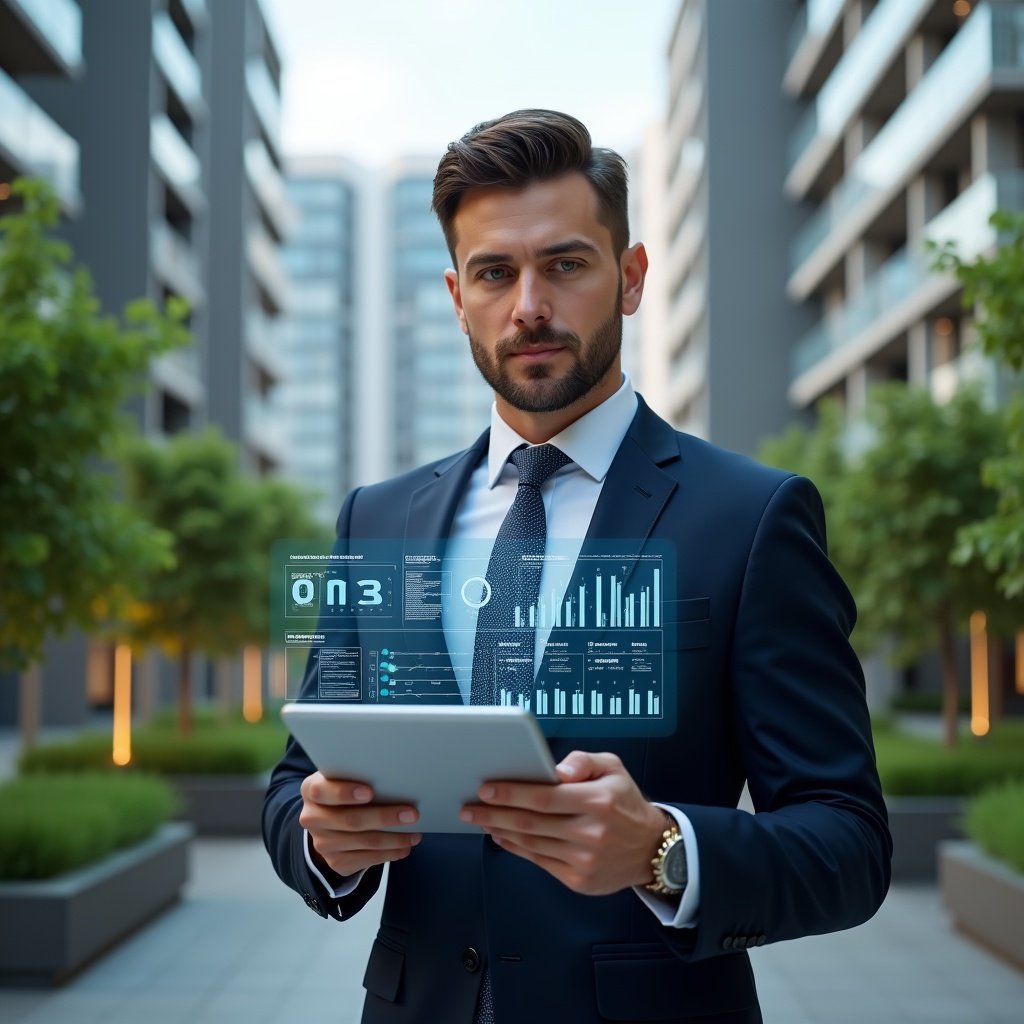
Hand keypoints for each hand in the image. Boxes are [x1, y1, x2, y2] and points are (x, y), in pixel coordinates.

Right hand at [299, 772, 421, 878]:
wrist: (329, 820)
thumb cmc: (346, 788)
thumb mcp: (344, 777)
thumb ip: (359, 775)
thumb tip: (396, 776)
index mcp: (312, 790)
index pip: (321, 791)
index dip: (344, 792)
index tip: (369, 792)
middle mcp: (313, 818)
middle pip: (351, 820)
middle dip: (385, 817)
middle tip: (412, 814)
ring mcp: (323, 843)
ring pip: (364, 842)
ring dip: (394, 839)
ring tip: (415, 833)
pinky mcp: (336, 862)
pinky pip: (367, 859)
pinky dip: (390, 852)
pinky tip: (405, 846)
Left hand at [459, 750, 667, 895]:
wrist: (651, 849)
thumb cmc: (625, 802)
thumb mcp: (613, 768)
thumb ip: (583, 761)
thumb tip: (555, 769)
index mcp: (597, 801)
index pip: (545, 797)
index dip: (512, 793)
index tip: (486, 788)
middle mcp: (590, 832)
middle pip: (531, 823)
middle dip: (494, 813)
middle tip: (469, 806)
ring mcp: (584, 860)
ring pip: (531, 844)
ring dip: (500, 831)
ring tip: (480, 819)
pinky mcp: (578, 880)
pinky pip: (539, 861)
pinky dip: (516, 849)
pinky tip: (502, 836)